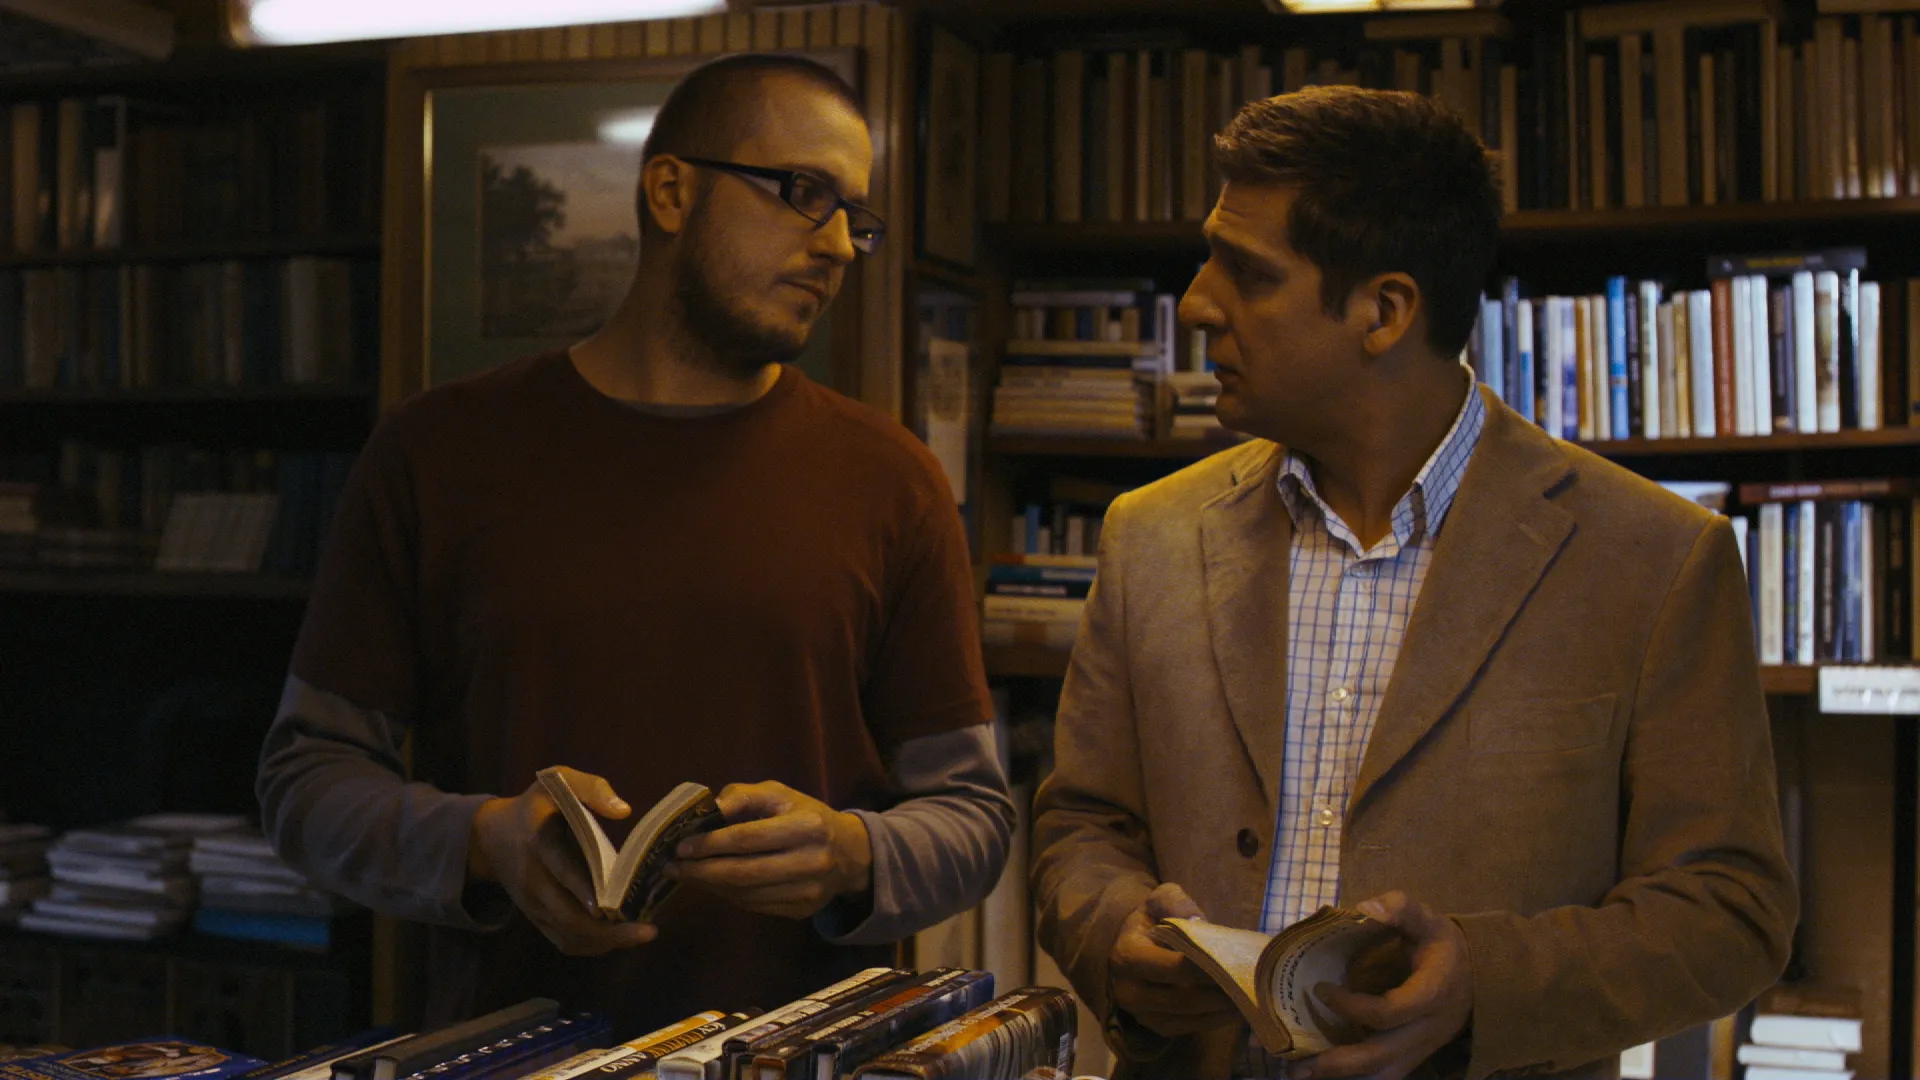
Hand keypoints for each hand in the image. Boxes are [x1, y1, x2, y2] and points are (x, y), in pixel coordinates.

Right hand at [467, 766, 657, 955]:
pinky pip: (563, 941)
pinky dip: (592, 946)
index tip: (611, 906)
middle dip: (608, 930)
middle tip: (648, 931)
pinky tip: (619, 938)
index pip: (561, 868)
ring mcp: (532, 904)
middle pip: (568, 915)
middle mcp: (532, 878)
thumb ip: (591, 788)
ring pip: (568, 935)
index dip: (584, 889)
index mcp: (538, 840)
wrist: (493, 836)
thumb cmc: (537, 805)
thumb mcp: (559, 782)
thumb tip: (623, 810)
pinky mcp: (536, 918)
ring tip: (641, 934)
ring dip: (605, 942)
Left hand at [667, 781, 872, 919]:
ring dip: (711, 886)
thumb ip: (743, 796)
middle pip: (745, 872)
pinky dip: (729, 896)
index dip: (711, 844)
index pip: (748, 838)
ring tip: (688, 876)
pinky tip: (714, 885)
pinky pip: (755, 906)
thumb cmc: (806, 816)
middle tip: (673, 868)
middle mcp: (812, 861)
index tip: (681, 847)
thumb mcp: (780, 794)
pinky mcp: (802, 911)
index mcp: (807, 826)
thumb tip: (706, 811)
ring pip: (747, 894)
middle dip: (703, 871)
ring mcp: (809, 891)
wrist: (849, 853)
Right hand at [1108, 882, 1242, 1037]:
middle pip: (1180, 1000)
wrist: (1133, 940)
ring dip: (1218, 1012)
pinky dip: (1211, 1022)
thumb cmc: (1153, 917)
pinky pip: (1185, 1029)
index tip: (1233, 964)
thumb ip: (1177, 903)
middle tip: (1247, 987)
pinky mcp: (1153, 1024)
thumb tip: (1199, 921)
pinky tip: (1233, 1010)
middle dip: (1216, 995)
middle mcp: (1127, 989)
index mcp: (1127, 955)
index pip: (1171, 968)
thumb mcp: (1161, 898)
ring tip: (1246, 999)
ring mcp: (1139, 1012)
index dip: (1204, 970)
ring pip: (1184, 1019)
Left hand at [1295, 891, 1473, 1079]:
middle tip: (1296, 1063)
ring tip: (1302, 1074)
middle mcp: (1427, 1029)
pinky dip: (1357, 1078)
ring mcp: (1422, 1048)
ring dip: (1343, 1078)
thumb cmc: (1444, 945)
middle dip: (1338, 1062)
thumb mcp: (1428, 919)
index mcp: (1431, 994)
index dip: (1351, 1006)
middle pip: (1382, 1056)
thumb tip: (1368, 907)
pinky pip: (1386, 1076)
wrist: (1476, 976)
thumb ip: (1401, 908)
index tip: (1320, 989)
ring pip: (1384, 1075)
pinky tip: (1324, 1073)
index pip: (1388, 1012)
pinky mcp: (1415, 1057)